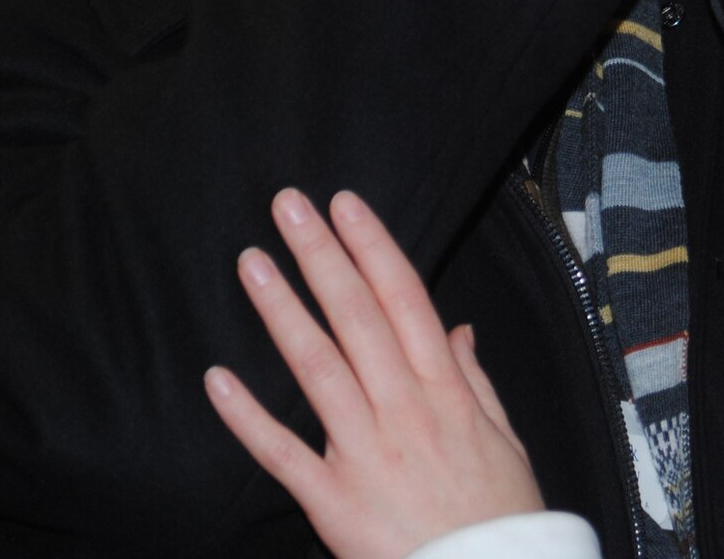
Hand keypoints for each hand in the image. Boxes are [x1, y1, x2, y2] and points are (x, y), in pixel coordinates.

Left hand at [205, 189, 543, 558]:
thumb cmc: (500, 517)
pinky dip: (248, 417)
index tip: (345, 205)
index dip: (372, 247)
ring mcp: (365, 453)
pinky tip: (218, 378)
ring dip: (282, 311)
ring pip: (317, 367)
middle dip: (321, 256)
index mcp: (447, 391)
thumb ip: (474, 379)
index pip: (404, 299)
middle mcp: (405, 410)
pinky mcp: (333, 502)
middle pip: (355, 317)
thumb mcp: (505, 439)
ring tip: (252, 263)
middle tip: (287, 206)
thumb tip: (455, 329)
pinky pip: (283, 454)